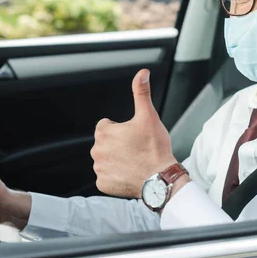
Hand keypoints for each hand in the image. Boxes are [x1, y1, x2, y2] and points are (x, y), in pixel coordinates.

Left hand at [91, 69, 177, 197]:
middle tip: (136, 148)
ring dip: (117, 159)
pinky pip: (107, 176)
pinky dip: (116, 175)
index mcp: (103, 132)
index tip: (134, 136)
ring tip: (134, 161)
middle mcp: (96, 150)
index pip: (107, 126)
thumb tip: (142, 73)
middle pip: (106, 143)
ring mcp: (99, 169)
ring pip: (106, 159)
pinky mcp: (102, 184)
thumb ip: (141, 92)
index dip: (122, 129)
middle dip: (118, 144)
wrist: (160, 178)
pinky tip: (129, 173)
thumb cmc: (155, 147)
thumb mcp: (148, 116)